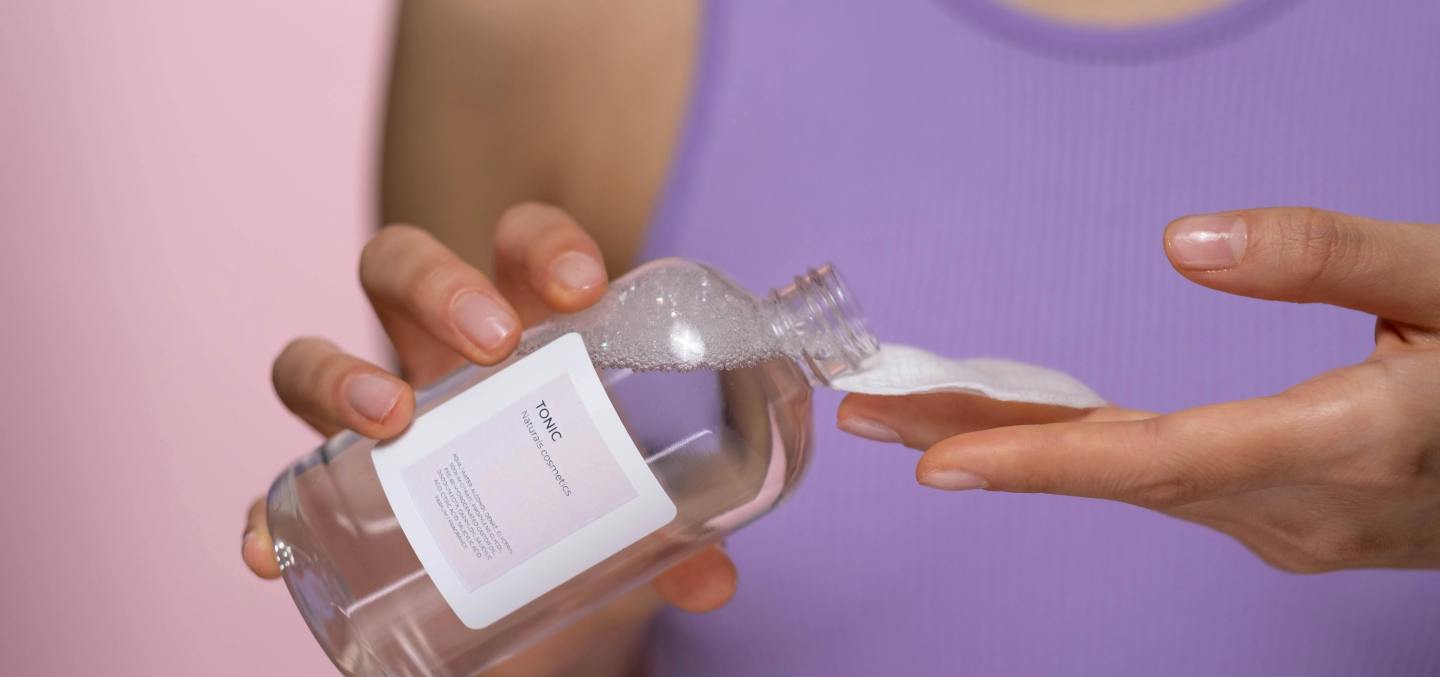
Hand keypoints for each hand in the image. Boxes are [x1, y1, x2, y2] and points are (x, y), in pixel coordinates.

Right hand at [242, 203, 736, 674]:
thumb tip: (713, 578)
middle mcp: (434, 357)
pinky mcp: (331, 494)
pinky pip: (278, 489)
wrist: (531, 596)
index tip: (582, 286)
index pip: (520, 246)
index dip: (545, 243)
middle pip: (399, 266)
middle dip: (438, 284)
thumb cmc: (581, 513)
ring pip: (311, 352)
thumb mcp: (631, 518)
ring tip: (390, 417)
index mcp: (521, 331)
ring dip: (336, 371)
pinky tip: (272, 548)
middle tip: (493, 343)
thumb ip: (675, 538)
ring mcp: (374, 419)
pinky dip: (266, 514)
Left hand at [839, 207, 1439, 571]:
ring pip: (1134, 485)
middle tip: (872, 414)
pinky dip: (1086, 457)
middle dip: (986, 443)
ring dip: (1025, 447)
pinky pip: (1166, 489)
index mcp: (1347, 444)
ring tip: (918, 414)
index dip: (1039, 461)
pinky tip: (1030, 434)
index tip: (936, 460)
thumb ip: (1324, 255)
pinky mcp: (1290, 524)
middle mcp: (1303, 509)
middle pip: (1115, 474)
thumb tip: (1180, 242)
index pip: (1156, 460)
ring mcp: (1293, 529)